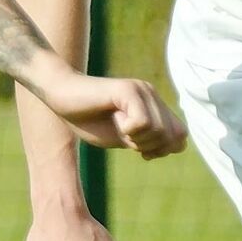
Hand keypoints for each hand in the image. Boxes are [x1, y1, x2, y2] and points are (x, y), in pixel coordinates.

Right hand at [43, 70, 186, 158]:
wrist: (61, 98)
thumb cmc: (90, 120)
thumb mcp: (125, 138)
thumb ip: (148, 142)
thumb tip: (175, 147)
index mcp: (154, 107)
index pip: (180, 137)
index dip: (163, 150)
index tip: (141, 150)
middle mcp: (152, 95)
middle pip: (172, 137)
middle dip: (149, 147)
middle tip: (126, 137)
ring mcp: (141, 90)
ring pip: (158, 130)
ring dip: (137, 139)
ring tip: (118, 126)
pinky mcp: (127, 90)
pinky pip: (142, 122)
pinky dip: (128, 130)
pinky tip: (115, 120)